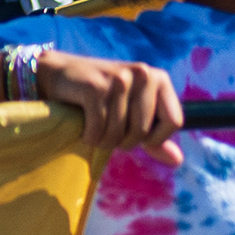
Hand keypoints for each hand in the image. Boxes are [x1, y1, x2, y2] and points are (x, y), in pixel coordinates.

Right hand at [38, 51, 184, 155]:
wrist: (57, 73)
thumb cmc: (99, 96)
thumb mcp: (131, 113)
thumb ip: (153, 135)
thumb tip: (177, 161)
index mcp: (158, 78)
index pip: (174, 121)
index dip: (155, 139)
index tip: (135, 137)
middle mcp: (142, 74)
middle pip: (143, 131)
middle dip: (123, 142)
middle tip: (107, 135)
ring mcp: (119, 79)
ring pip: (118, 132)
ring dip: (102, 141)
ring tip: (94, 132)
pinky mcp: (94, 87)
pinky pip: (98, 128)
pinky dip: (89, 136)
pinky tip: (83, 130)